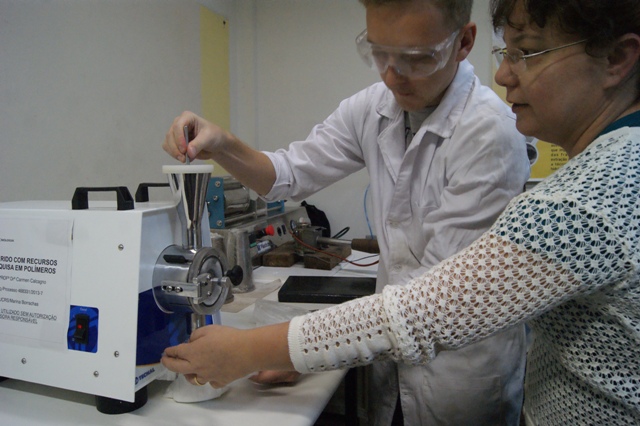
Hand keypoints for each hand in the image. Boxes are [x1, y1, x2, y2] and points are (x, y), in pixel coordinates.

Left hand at [161, 322, 292, 387]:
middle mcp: (196, 367)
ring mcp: (208, 377)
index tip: (165, 351)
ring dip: (188, 374)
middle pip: (177, 369)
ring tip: (189, 369)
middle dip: (169, 364)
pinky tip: (211, 373)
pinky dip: (208, 378)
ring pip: (193, 379)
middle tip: (165, 361)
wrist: (247, 351)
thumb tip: (192, 342)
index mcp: (192, 353)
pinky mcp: (219, 382)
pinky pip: (210, 382)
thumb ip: (196, 335)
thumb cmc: (228, 337)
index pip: (176, 352)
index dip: (169, 352)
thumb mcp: (209, 329)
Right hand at [162, 111, 229, 162]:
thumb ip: (198, 144)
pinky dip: (174, 155)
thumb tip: (188, 152)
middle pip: (170, 135)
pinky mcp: (175, 143)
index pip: (178, 126)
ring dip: (174, 153)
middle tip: (184, 158)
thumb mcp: (209, 138)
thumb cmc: (214, 136)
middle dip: (176, 148)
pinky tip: (184, 158)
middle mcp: (179, 124)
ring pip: (167, 143)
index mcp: (187, 117)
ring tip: (185, 159)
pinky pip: (169, 149)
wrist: (216, 145)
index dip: (179, 138)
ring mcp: (176, 134)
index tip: (184, 150)